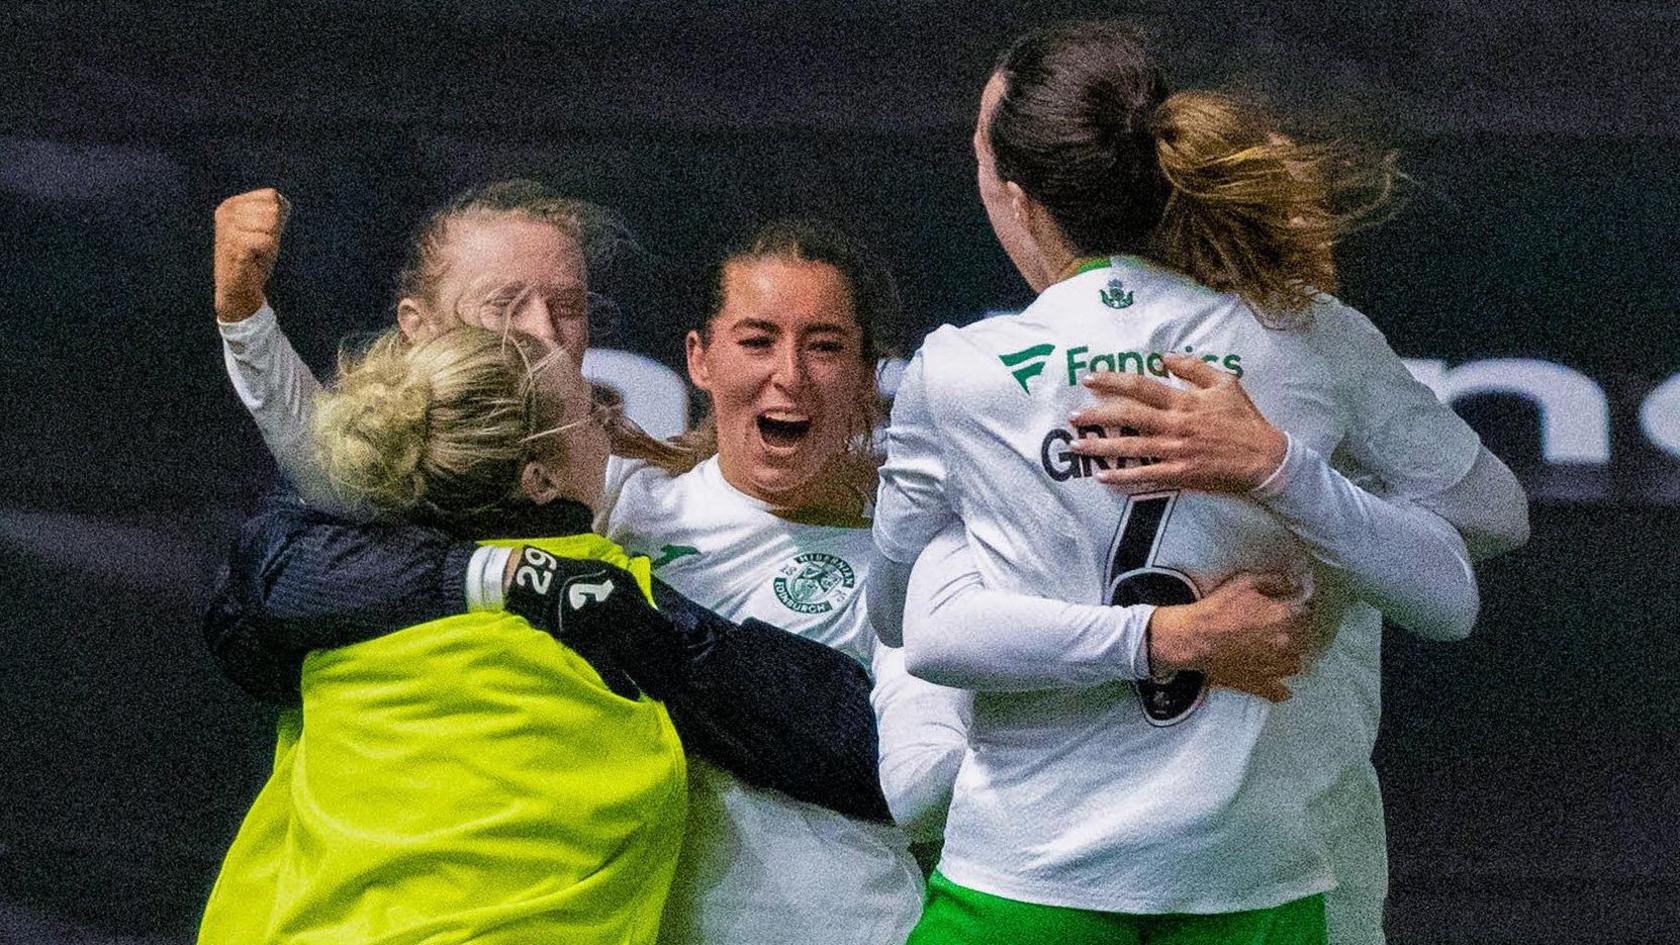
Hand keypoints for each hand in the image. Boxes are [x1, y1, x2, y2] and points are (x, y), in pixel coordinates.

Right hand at [214, 188, 290, 321]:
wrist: (238, 289)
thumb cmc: (254, 257)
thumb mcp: (265, 229)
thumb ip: (273, 212)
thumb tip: (282, 201)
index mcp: (231, 204)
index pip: (271, 196)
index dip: (276, 218)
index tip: (261, 234)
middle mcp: (226, 212)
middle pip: (273, 210)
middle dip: (274, 231)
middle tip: (260, 246)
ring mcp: (228, 228)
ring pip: (271, 225)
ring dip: (271, 243)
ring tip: (257, 252)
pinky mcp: (234, 245)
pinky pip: (267, 241)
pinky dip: (268, 252)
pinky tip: (255, 259)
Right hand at [502, 545, 681, 699]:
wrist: (548, 582)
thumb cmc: (583, 575)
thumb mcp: (615, 573)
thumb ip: (636, 592)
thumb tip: (653, 609)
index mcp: (632, 600)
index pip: (660, 625)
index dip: (673, 643)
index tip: (683, 657)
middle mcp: (623, 619)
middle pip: (652, 646)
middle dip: (668, 665)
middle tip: (680, 682)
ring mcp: (606, 634)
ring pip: (635, 660)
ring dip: (651, 678)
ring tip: (664, 695)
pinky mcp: (588, 647)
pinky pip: (608, 669)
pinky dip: (621, 684)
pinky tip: (634, 697)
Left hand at [1068, 354, 1287, 493]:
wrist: (1264, 458)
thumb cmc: (1245, 419)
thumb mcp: (1225, 383)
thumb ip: (1194, 368)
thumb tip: (1166, 357)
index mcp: (1184, 401)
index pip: (1141, 386)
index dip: (1113, 381)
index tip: (1090, 379)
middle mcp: (1174, 424)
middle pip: (1127, 416)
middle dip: (1096, 415)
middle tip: (1072, 415)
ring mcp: (1175, 450)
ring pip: (1129, 447)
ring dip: (1100, 446)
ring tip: (1076, 445)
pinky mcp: (1179, 473)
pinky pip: (1144, 475)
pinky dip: (1122, 477)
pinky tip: (1102, 477)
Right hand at [1147, 572, 1311, 701]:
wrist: (1194, 638)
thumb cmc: (1218, 608)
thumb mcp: (1245, 582)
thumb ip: (1275, 580)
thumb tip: (1295, 583)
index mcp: (1285, 616)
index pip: (1308, 613)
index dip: (1300, 609)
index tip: (1293, 607)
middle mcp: (1287, 643)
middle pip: (1305, 639)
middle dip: (1297, 633)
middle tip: (1281, 628)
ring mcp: (1275, 667)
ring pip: (1296, 664)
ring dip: (1291, 657)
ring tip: (1279, 652)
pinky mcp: (1260, 683)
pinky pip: (1280, 692)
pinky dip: (1282, 689)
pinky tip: (1278, 683)